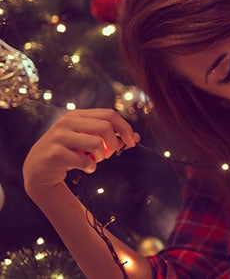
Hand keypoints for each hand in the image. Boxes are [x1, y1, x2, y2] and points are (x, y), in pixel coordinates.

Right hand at [23, 109, 139, 197]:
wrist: (39, 168)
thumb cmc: (68, 152)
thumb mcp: (87, 140)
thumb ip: (110, 137)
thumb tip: (136, 137)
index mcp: (77, 115)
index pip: (109, 114)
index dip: (125, 128)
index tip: (132, 141)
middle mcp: (67, 121)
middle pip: (105, 127)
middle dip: (114, 143)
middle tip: (110, 154)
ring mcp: (59, 136)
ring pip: (96, 143)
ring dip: (102, 156)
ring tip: (95, 160)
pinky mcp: (55, 153)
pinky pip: (85, 160)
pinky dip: (91, 167)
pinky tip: (86, 167)